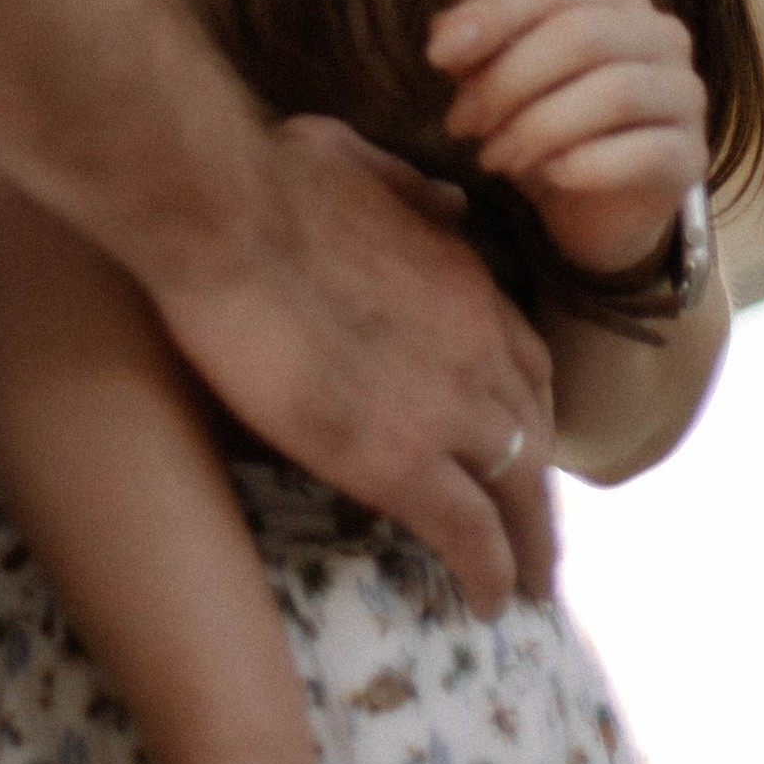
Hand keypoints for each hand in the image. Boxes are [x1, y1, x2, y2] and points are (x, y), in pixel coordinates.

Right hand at [147, 114, 555, 611]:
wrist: (226, 216)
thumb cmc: (270, 178)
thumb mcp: (362, 161)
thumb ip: (413, 191)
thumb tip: (454, 204)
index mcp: (465, 281)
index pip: (524, 361)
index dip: (524, 408)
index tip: (515, 441)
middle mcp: (480, 346)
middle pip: (535, 433)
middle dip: (537, 486)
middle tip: (533, 530)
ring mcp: (448, 409)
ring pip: (519, 493)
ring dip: (529, 543)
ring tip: (526, 583)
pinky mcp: (402, 463)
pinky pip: (470, 535)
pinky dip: (491, 573)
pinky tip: (488, 601)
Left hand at [430, 0, 705, 280]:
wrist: (598, 208)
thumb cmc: (549, 125)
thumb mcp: (503, 82)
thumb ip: (477, 50)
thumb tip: (444, 35)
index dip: (492, 15)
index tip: (436, 56)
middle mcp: (663, 33)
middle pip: (582, 35)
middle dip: (509, 80)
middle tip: (462, 123)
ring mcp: (686, 94)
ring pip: (615, 92)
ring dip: (539, 127)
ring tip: (494, 157)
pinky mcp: (692, 156)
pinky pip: (644, 152)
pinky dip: (585, 165)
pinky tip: (548, 177)